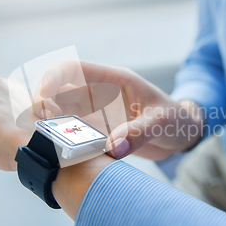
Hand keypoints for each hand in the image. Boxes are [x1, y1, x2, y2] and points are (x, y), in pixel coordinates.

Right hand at [34, 61, 204, 159]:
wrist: (184, 134)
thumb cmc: (177, 119)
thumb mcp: (162, 122)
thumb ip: (139, 133)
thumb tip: (112, 149)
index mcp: (112, 80)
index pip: (72, 69)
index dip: (51, 79)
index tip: (41, 98)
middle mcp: (99, 95)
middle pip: (58, 94)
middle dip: (44, 108)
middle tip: (44, 129)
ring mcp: (97, 115)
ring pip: (62, 116)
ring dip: (53, 128)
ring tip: (52, 145)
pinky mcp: (99, 134)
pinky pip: (75, 137)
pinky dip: (67, 144)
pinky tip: (66, 156)